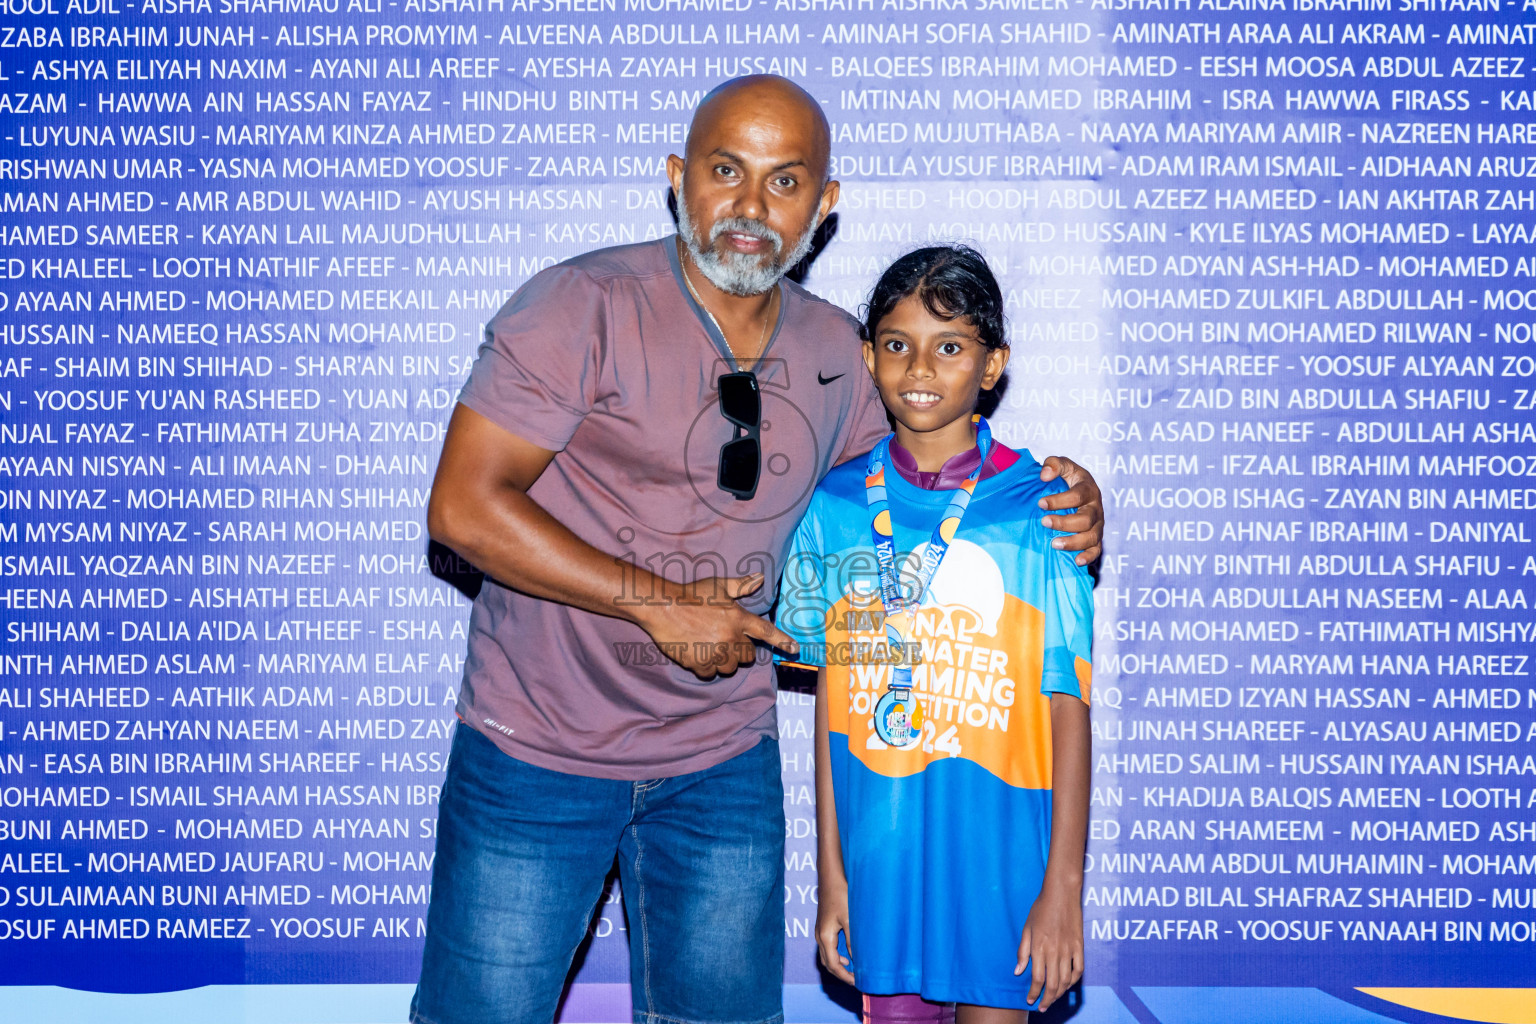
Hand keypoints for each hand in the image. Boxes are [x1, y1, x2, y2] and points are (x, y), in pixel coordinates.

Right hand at [635, 573, 797, 679]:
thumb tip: (760, 578)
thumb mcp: (718, 585)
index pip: (765, 631)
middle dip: (739, 651)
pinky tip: (697, 654)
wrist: (663, 607)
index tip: (795, 648)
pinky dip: (705, 667)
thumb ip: (741, 585)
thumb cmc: (691, 594)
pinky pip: (709, 673)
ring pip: (729, 668)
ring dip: (723, 661)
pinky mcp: (698, 662)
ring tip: (710, 646)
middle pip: (747, 656)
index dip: (782, 641)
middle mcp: (729, 637)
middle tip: (725, 640)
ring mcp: (714, 651)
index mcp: (737, 617)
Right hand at [815, 871, 854, 984]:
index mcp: (825, 937)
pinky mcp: (824, 926)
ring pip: (827, 956)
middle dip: (841, 974)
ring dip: (839, 966)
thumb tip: (858, 960)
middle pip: (828, 964)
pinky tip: (848, 955)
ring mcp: (820, 931)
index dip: (845, 977)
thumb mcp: (850, 920)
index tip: (858, 982)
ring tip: (854, 970)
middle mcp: (819, 936)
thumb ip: (853, 941)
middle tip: (857, 979)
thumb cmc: (841, 895)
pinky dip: (837, 956)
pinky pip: (828, 948)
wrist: (831, 877)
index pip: (833, 965)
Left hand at [1016, 884, 1082, 1009]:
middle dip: (1047, 999)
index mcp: (1039, 947)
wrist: (1061, 893)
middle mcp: (1054, 951)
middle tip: (1042, 1007)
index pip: (1037, 979)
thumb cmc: (1041, 909)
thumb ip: (1023, 952)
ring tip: (1053, 998)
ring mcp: (1069, 950)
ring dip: (1060, 993)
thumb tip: (1018, 971)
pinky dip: (1074, 981)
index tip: (1030, 1000)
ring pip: (1066, 980)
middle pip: (1053, 984)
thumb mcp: (1026, 928)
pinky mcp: (1080, 946)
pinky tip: (1068, 985)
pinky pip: (1079, 969)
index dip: (1034, 993)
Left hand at [1038, 456, 1102, 566]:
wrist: (1076, 491)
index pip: (1077, 495)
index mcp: (1089, 488)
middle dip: (1064, 522)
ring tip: (1053, 544)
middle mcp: (1096, 508)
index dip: (1059, 500)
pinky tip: (1077, 561)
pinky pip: (1097, 550)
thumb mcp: (1062, 465)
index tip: (1040, 503)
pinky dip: (1089, 557)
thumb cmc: (1067, 479)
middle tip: (1044, 522)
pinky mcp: (1096, 538)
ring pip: (1092, 536)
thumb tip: (1045, 475)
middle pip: (1086, 519)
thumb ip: (1054, 464)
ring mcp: (1097, 525)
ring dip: (1073, 542)